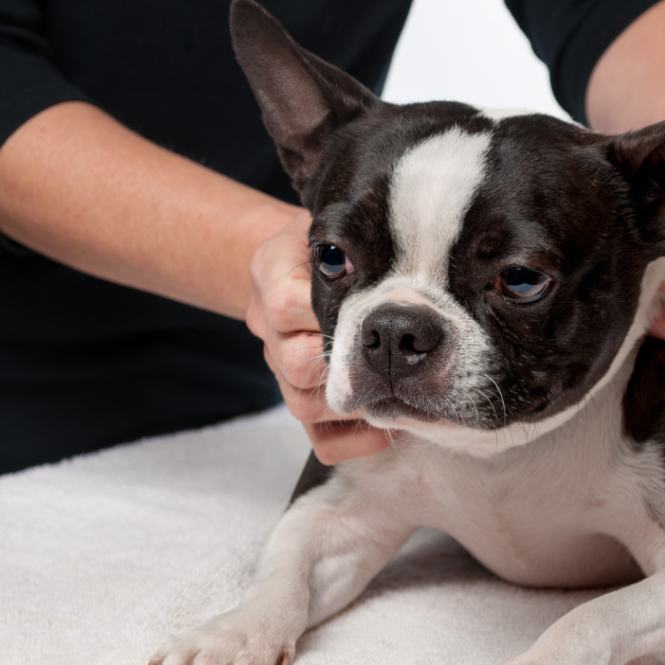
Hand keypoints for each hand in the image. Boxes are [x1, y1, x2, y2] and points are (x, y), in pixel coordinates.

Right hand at [246, 210, 391, 463]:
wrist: (302, 263)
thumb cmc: (330, 244)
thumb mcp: (327, 223)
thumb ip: (344, 236)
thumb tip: (385, 238)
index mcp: (271, 275)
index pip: (285, 305)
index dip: (324, 311)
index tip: (367, 306)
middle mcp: (270, 328)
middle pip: (297, 364)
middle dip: (345, 360)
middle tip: (391, 351)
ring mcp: (283, 371)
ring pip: (305, 405)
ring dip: (351, 402)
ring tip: (395, 386)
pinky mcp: (305, 403)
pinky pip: (323, 441)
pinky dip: (357, 440)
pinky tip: (388, 424)